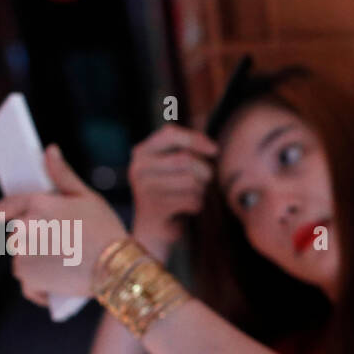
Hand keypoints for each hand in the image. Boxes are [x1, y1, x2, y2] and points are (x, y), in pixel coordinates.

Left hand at [0, 145, 127, 306]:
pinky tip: (57, 285)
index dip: (11, 215)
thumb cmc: (106, 230)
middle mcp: (23, 228)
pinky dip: (39, 287)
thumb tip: (49, 149)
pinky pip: (27, 283)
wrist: (118, 268)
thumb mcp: (88, 197)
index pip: (4, 208)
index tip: (17, 221)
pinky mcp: (28, 278)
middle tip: (62, 247)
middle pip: (17, 235)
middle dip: (34, 241)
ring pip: (22, 259)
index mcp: (36, 204)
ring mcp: (22, 255)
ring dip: (36, 264)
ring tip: (64, 265)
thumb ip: (63, 174)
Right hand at [127, 124, 217, 253]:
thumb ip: (184, 149)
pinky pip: (191, 200)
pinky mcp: (154, 207)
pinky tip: (188, 210)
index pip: (170, 133)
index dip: (196, 139)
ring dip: (201, 191)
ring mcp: (144, 187)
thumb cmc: (170, 197)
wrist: (153, 234)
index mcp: (142, 152)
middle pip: (185, 159)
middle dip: (203, 172)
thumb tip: (205, 119)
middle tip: (204, 184)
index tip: (215, 151)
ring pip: (191, 181)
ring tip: (192, 197)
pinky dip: (197, 206)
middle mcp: (138, 167)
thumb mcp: (172, 170)